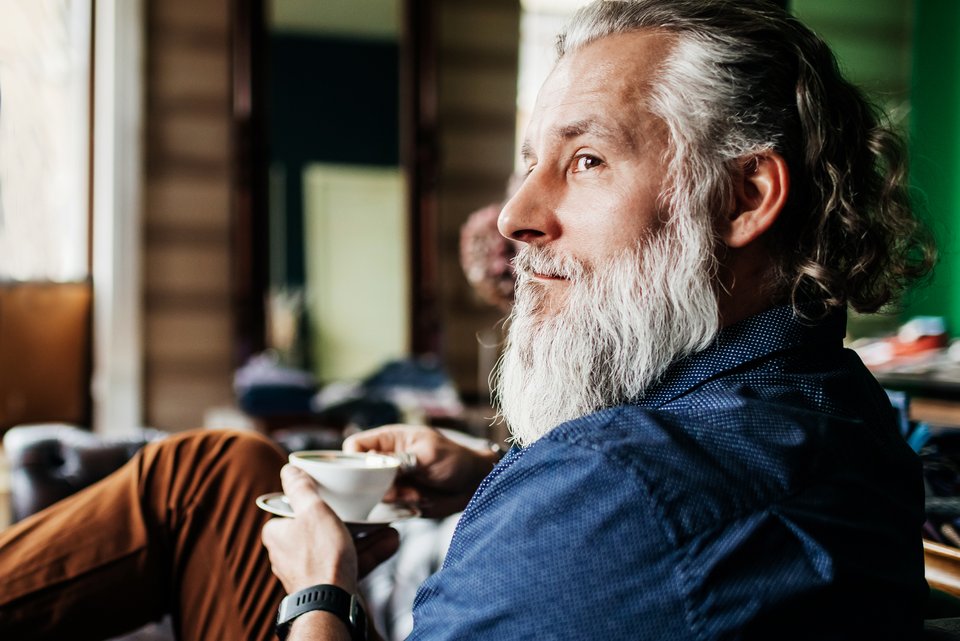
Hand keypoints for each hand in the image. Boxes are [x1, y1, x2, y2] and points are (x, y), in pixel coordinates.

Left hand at [261, 465, 399, 594]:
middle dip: (350, 518)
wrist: (332, 605)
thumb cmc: (319, 558)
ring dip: (365, 535)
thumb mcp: (312, 510)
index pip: (294, 509)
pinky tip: (389, 542)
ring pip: (340, 545)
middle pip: (322, 527)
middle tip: (368, 509)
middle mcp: (289, 554)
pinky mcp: (328, 584)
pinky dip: (368, 553)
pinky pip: (350, 562)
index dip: (316, 501)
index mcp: (278, 534)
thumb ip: (300, 488)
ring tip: (386, 525)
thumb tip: (289, 469)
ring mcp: (310, 571)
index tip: (335, 496)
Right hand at [343, 425, 498, 517]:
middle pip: (356, 473)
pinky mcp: (397, 500)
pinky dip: (397, 508)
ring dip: (391, 497)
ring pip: (370, 493)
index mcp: (388, 440)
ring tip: (415, 495)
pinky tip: (416, 503)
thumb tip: (373, 466)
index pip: (354, 446)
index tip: (365, 473)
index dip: (352, 460)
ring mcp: (390, 481)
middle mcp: (384, 461)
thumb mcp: (428, 455)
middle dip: (373, 484)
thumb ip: (399, 460)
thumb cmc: (455, 459)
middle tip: (395, 487)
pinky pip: (384, 508)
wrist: (473, 485)